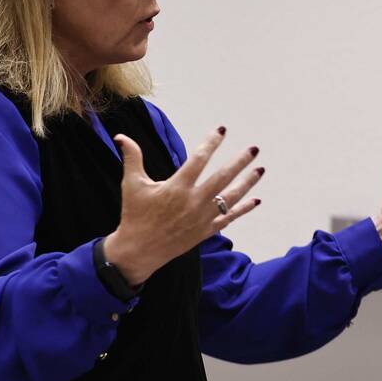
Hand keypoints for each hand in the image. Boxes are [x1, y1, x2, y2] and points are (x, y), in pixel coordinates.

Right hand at [105, 126, 264, 285]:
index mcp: (176, 187)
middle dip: (239, 162)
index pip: (198, 159)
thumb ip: (132, 158)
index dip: (211, 143)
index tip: (221, 130)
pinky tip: (256, 200)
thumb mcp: (131, 185)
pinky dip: (243, 209)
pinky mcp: (205, 231)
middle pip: (223, 177)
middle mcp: (193, 201)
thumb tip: (121, 137)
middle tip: (254, 149)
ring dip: (247, 183)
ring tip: (260, 170)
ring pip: (230, 197)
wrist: (139, 250)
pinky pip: (229, 218)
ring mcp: (202, 217)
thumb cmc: (134, 215)